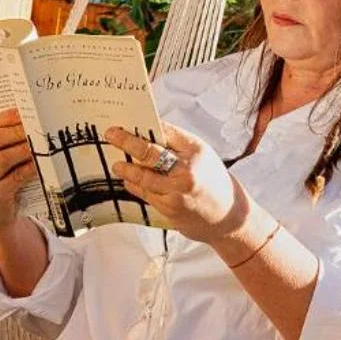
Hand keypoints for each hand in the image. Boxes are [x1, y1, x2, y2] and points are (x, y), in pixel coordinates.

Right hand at [0, 109, 36, 233]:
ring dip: (25, 148)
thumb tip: (27, 117)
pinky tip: (41, 162)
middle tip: (37, 127)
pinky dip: (30, 167)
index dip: (8, 117)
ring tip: (41, 143)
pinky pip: (16, 176)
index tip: (27, 111)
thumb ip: (2, 140)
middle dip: (18, 131)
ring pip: (4, 157)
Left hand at [105, 122, 247, 243]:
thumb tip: (148, 133)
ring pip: (143, 176)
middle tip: (111, 135)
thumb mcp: (202, 156)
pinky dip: (134, 185)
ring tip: (117, 165)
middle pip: (149, 151)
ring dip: (126, 169)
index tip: (126, 123)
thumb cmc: (213, 182)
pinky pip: (146, 194)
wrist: (229, 216)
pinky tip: (128, 181)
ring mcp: (177, 190)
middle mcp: (187, 169)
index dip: (143, 125)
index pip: (165, 132)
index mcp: (196, 150)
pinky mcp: (170, 208)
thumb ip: (178, 146)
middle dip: (126, 141)